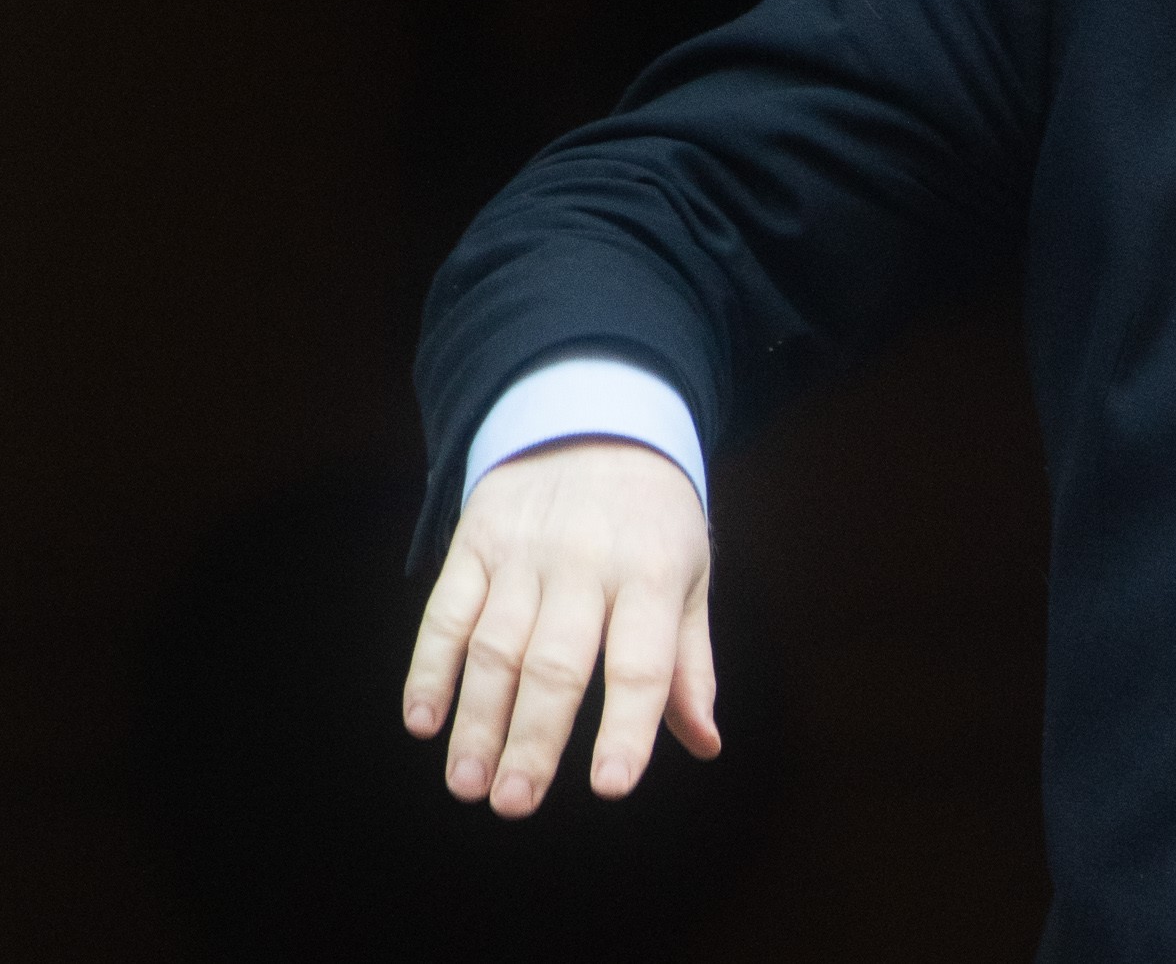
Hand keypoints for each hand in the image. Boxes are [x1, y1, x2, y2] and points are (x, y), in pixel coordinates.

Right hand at [400, 437, 718, 815]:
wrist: (597, 418)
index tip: (612, 786)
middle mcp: (587, 564)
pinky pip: (445, 612)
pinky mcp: (475, 542)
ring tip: (467, 784)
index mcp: (653, 574)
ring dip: (476, 720)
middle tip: (515, 803)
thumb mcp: (689, 577)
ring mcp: (525, 552)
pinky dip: (429, 669)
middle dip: (533, 740)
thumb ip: (689, 664)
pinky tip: (422, 721)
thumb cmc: (653, 521)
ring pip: (494, 647)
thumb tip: (706, 743)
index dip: (627, 726)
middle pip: (555, 664)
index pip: (642, 662)